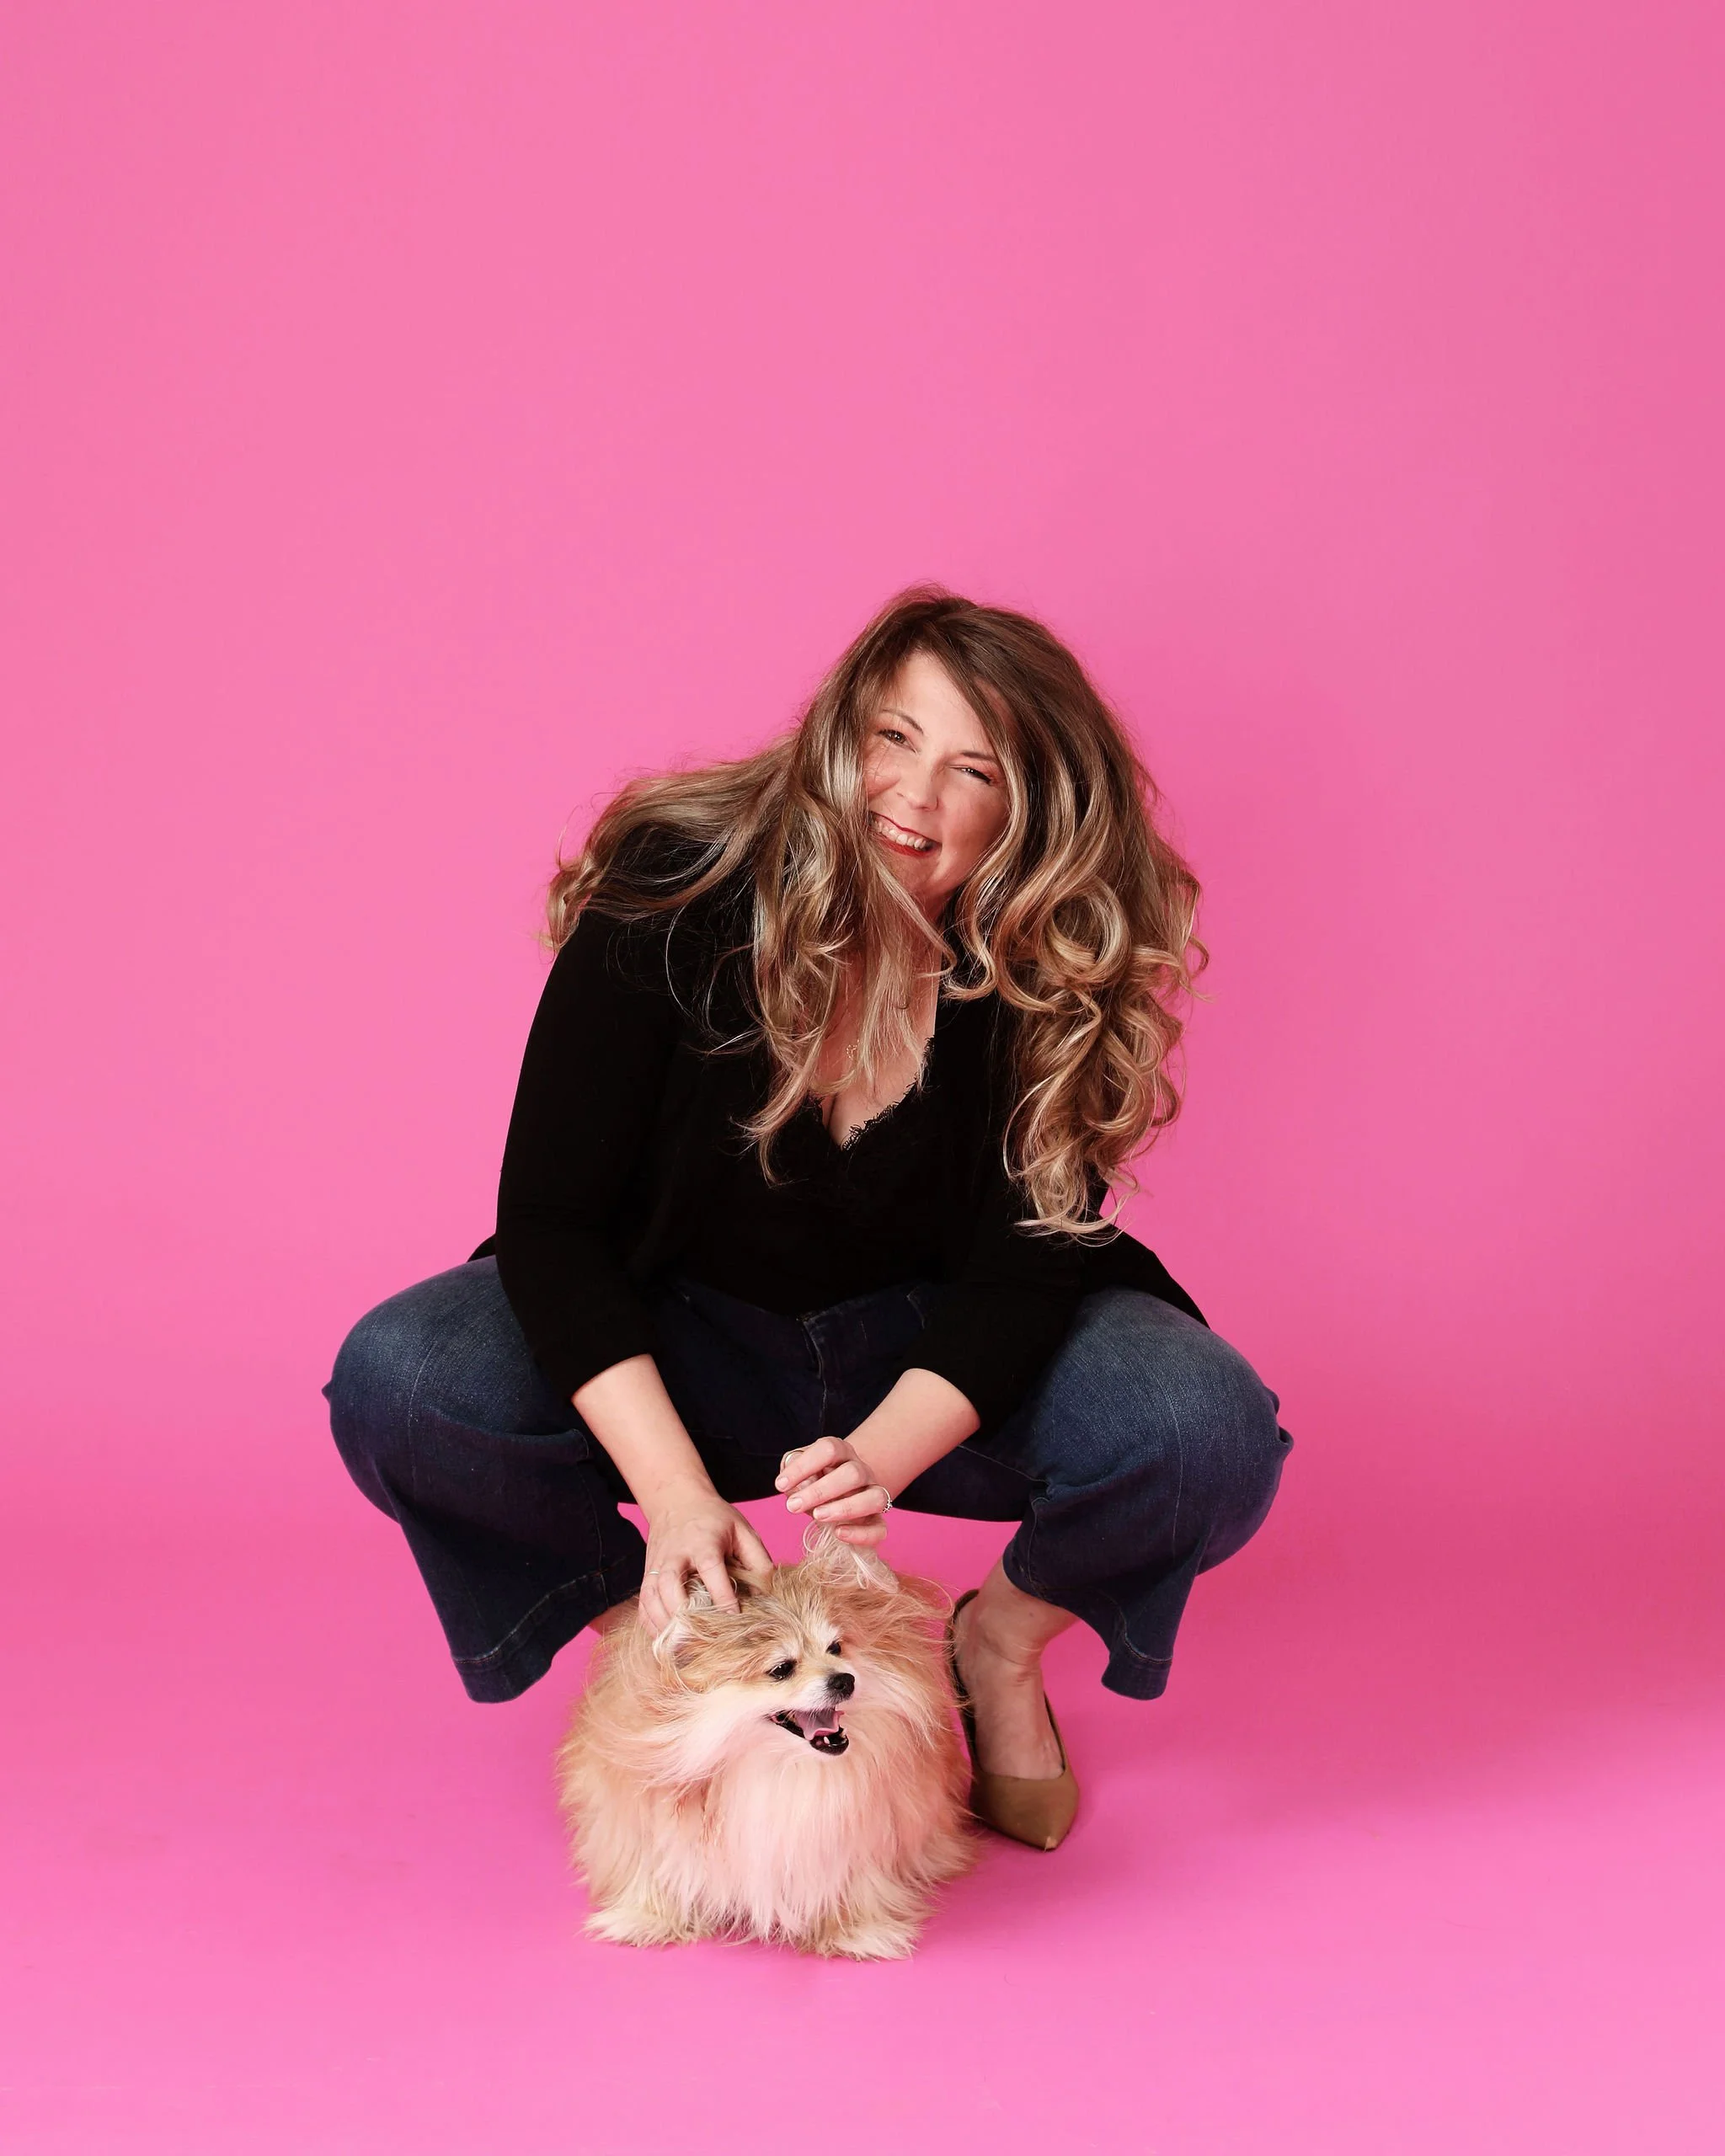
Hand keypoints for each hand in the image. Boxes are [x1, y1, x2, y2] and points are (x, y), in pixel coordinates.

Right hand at [637, 1478, 772, 1632]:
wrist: (676, 1501)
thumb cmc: (715, 1519)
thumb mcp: (743, 1530)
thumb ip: (758, 1560)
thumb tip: (767, 1594)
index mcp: (704, 1542)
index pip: (711, 1569)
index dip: (722, 1596)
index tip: (733, 1618)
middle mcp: (676, 1554)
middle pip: (670, 1584)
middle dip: (682, 1613)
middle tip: (700, 1637)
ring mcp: (657, 1565)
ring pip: (652, 1596)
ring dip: (664, 1623)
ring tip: (681, 1644)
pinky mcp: (647, 1575)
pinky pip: (643, 1603)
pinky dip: (650, 1623)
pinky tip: (664, 1638)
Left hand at [775, 1437, 892, 1548]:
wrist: (836, 1495)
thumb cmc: (813, 1482)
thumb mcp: (799, 1474)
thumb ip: (792, 1475)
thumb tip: (793, 1484)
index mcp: (841, 1452)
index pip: (829, 1449)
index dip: (803, 1466)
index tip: (780, 1485)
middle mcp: (862, 1470)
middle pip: (852, 1474)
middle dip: (820, 1491)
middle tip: (793, 1506)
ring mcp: (873, 1494)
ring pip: (874, 1498)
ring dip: (844, 1508)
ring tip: (817, 1516)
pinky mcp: (877, 1521)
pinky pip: (879, 1529)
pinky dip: (860, 1534)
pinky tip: (838, 1533)